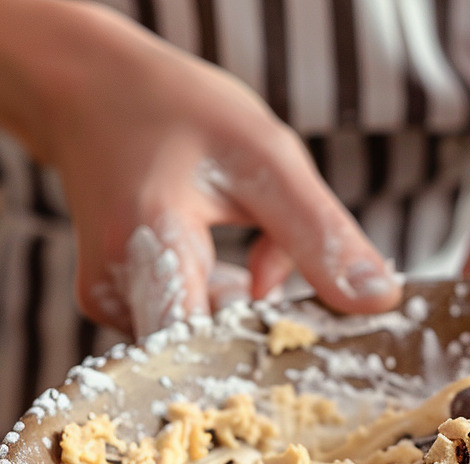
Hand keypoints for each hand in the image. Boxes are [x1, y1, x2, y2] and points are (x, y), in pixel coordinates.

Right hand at [26, 6, 400, 335]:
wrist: (89, 88)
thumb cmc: (173, 112)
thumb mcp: (265, 160)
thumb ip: (320, 237)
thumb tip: (380, 301)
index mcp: (149, 252)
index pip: (207, 358)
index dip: (266, 370)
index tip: (313, 358)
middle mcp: (119, 296)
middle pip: (216, 356)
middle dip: (274, 332)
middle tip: (303, 287)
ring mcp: (116, 307)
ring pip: (212, 339)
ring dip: (257, 310)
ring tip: (263, 252)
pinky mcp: (124, 307)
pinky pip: (196, 324)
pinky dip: (233, 300)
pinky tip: (241, 264)